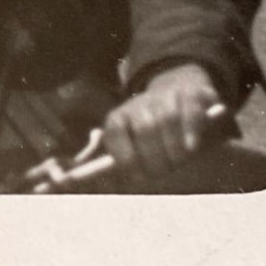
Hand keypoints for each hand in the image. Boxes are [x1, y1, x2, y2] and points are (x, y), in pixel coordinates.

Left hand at [102, 63, 220, 180]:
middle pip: (144, 128)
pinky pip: (190, 111)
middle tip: (163, 171)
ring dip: (173, 146)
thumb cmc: (155, 132)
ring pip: (166, 119)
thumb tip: (73, 175)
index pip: (116, 133)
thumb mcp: (131, 145)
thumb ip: (111, 161)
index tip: (137, 175)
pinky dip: (190, 129)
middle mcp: (141, 103)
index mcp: (120, 117)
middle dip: (154, 155)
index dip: (126, 157)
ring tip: (178, 161)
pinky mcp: (192, 93)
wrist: (181, 89)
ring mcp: (167, 96)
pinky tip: (190, 146)